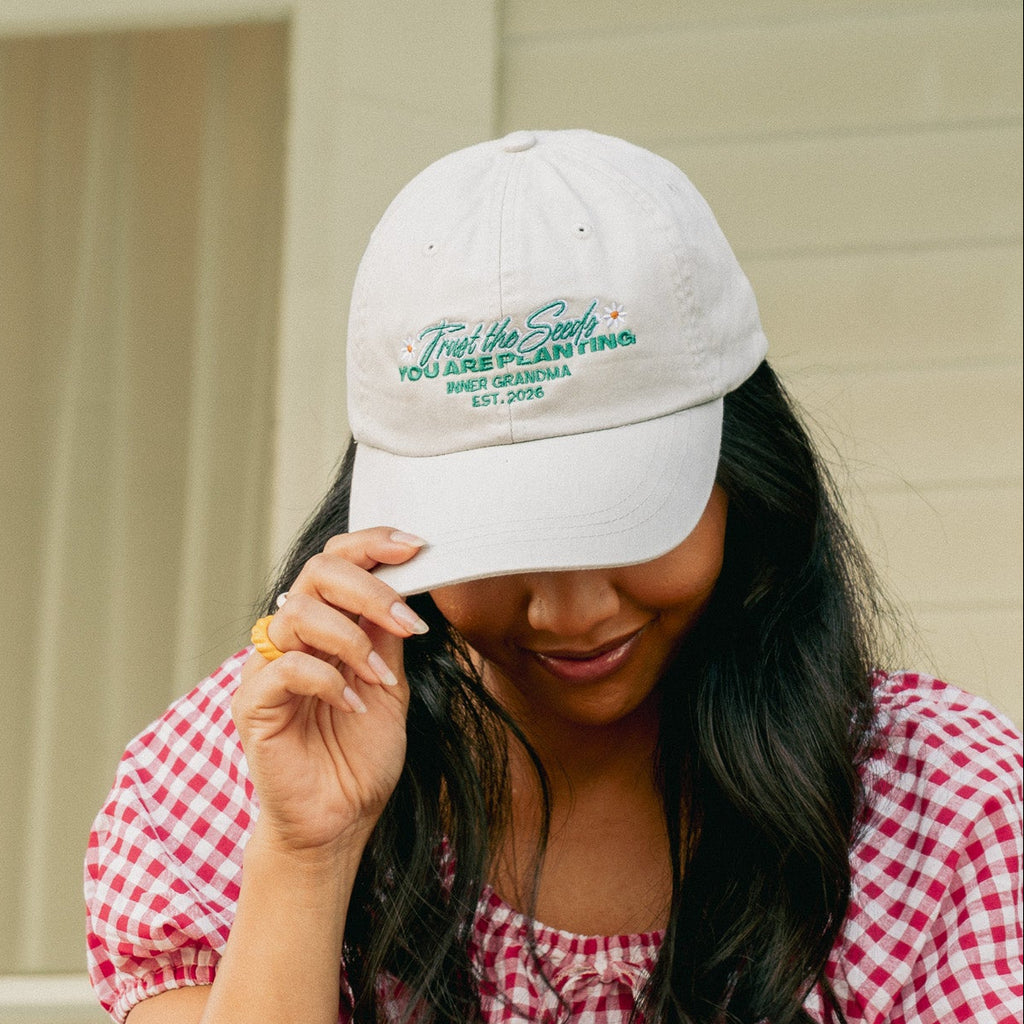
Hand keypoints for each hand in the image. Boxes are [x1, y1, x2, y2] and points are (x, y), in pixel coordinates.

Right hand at [232, 528, 428, 854]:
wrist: (340, 820)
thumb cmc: (361, 755)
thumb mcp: (390, 683)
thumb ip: (388, 635)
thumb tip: (406, 582)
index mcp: (324, 626)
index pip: (336, 561)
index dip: (372, 544)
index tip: (416, 547)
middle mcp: (290, 638)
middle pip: (317, 573)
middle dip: (370, 590)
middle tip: (408, 624)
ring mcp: (266, 668)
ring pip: (299, 614)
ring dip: (352, 642)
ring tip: (379, 681)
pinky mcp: (252, 704)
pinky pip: (286, 667)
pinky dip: (329, 680)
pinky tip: (353, 705)